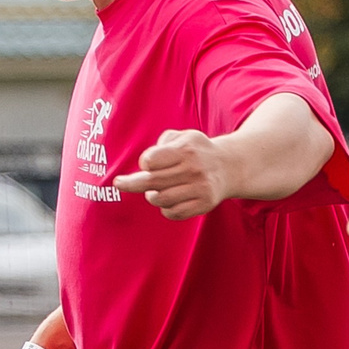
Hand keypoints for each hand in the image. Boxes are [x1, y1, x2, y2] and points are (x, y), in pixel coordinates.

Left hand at [117, 129, 232, 220]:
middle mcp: (193, 169)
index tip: (148, 164)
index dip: (145, 163)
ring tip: (154, 191)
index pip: (150, 161)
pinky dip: (165, 209)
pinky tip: (168, 201)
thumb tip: (146, 162)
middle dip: (131, 183)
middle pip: (151, 181)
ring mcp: (200, 188)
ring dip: (152, 196)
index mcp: (186, 149)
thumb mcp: (184, 136)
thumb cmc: (197, 151)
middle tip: (119, 183)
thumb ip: (163, 142)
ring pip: (160, 199)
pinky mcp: (204, 204)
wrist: (229, 167)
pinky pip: (173, 212)